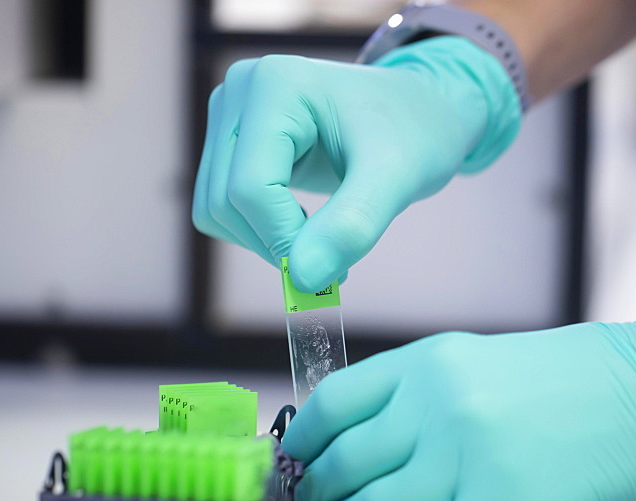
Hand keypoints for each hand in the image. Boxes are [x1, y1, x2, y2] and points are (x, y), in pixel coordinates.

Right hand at [192, 36, 520, 292]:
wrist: (421, 114)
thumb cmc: (414, 134)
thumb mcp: (397, 179)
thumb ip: (352, 225)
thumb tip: (303, 279)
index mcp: (276, 85)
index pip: (250, 187)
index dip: (283, 239)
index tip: (334, 269)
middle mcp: (239, 92)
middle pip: (225, 201)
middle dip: (276, 244)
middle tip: (334, 263)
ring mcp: (229, 115)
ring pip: (214, 210)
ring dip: (264, 242)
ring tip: (324, 240)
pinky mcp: (230, 142)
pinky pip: (220, 207)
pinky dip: (257, 232)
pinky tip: (303, 225)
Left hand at [281, 270, 635, 500]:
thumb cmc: (575, 380)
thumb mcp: (481, 363)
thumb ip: (418, 398)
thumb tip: (361, 444)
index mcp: (430, 362)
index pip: (336, 404)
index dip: (302, 441)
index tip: (291, 462)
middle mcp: (437, 406)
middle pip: (345, 462)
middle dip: (311, 493)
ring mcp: (465, 461)